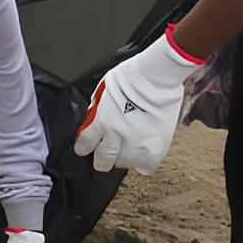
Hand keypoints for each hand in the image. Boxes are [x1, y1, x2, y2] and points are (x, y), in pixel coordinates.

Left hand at [74, 27, 203, 175]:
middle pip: (103, 162)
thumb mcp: (105, 91)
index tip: (86, 147)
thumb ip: (99, 111)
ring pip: (125, 164)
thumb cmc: (132, 76)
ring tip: (131, 143)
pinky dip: (144, 162)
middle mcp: (117, 136)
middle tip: (108, 151)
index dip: (84, 147)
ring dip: (125, 156)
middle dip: (103, 158)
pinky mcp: (156, 149)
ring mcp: (137, 144)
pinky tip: (145, 150)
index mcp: (102, 120)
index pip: (85, 145)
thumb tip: (96, 122)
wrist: (158, 75)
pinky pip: (146, 168)